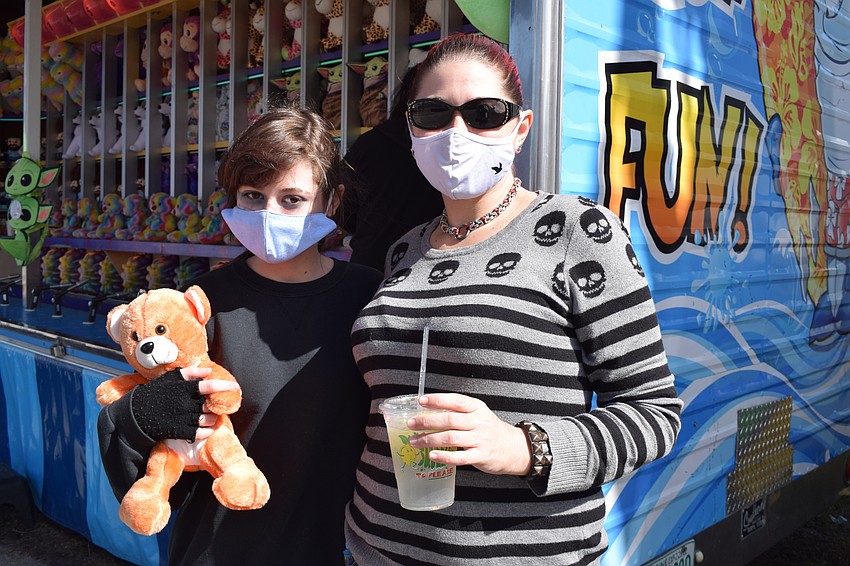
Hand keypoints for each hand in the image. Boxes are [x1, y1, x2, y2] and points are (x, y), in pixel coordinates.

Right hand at [131, 367, 239, 442]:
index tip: (235, 387)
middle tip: (220, 405)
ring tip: (212, 417)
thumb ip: (188, 373)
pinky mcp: (177, 431)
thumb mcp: (169, 379)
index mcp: (182, 389)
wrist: (134, 415)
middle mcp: (183, 403)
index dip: (224, 386)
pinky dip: (206, 432)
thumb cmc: (154, 394)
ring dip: (213, 418)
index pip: (208, 386)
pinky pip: (198, 434)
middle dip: (218, 405)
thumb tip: (207, 371)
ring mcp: (181, 418)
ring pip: (206, 419)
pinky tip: (208, 429)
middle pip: (209, 405)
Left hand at [406, 393, 531, 475]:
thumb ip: (458, 412)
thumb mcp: (478, 414)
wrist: (513, 448)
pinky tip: (432, 455)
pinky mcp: (481, 456)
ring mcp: (480, 439)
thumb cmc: (489, 429)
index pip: (455, 401)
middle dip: (427, 421)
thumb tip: (428, 412)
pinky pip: (460, 457)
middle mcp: (479, 421)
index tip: (421, 401)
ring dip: (430, 440)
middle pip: (450, 420)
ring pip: (451, 438)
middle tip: (411, 424)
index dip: (437, 400)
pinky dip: (444, 457)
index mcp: (476, 408)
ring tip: (415, 441)